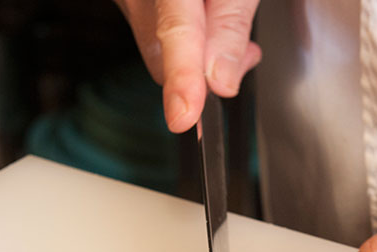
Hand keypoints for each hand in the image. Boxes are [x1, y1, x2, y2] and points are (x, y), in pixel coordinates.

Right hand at [114, 0, 261, 132]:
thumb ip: (229, 28)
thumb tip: (220, 83)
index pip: (175, 31)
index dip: (182, 77)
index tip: (185, 116)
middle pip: (161, 55)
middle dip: (202, 71)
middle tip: (245, 55)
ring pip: (157, 50)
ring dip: (197, 57)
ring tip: (230, 31)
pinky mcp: (130, 4)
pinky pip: (154, 35)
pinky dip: (186, 43)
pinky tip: (208, 24)